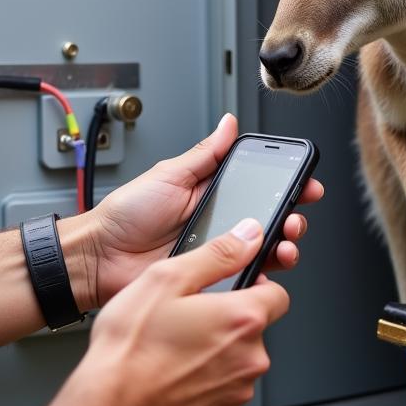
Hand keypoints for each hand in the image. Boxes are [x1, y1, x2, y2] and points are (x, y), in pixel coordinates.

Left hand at [64, 114, 323, 308]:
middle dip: (292, 217)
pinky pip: (243, 280)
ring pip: (263, 251)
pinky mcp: (211, 281)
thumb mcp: (169, 174)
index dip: (288, 185)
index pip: (261, 187)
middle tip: (295, 217)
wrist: (99, 258)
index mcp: (212, 193)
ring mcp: (217, 254)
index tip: (306, 184)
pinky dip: (259, 278)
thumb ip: (205, 154)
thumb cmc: (126, 215)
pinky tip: (263, 273)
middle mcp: (220, 224)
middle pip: (270, 221)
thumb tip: (229, 123)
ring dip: (282, 246)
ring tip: (284, 243)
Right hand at [77, 219, 288, 405]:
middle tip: (188, 319)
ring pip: (237, 362)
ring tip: (175, 350)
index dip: (255, 287)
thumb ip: (217, 254)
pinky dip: (204, 384)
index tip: (232, 289)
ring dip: (216, 354)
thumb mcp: (167, 279)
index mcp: (242, 319)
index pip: (278, 295)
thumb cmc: (131, 349)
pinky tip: (173, 376)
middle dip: (228, 322)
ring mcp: (236, 393)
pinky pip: (221, 391)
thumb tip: (247, 236)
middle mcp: (249, 359)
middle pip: (254, 329)